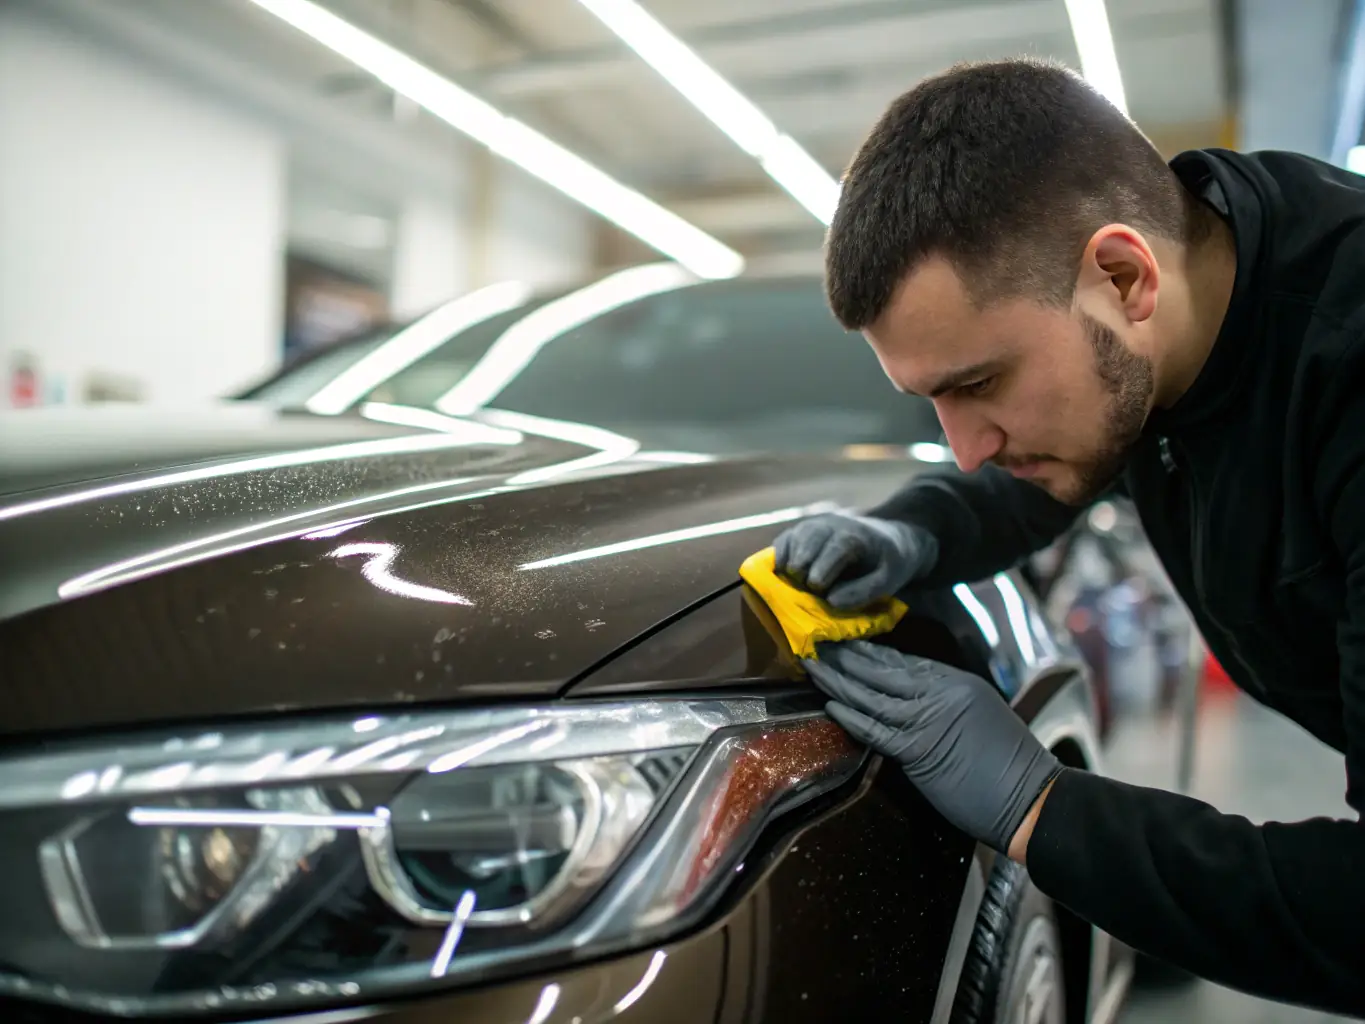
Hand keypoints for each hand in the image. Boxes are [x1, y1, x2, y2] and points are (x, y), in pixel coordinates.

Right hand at [772, 513, 937, 608]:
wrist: (888, 538)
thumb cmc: (888, 563)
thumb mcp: (890, 579)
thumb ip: (865, 591)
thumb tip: (831, 601)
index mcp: (856, 534)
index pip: (836, 546)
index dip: (823, 567)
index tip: (817, 587)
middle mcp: (833, 524)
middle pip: (809, 538)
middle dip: (803, 565)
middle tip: (804, 588)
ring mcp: (815, 525)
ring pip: (794, 536)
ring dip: (789, 561)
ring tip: (791, 581)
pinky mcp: (803, 531)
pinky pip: (785, 539)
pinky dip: (779, 555)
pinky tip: (781, 573)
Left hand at [804, 640, 1059, 854]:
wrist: (1032, 799)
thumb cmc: (1010, 766)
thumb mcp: (980, 717)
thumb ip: (945, 705)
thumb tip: (909, 702)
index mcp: (957, 683)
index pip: (904, 661)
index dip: (872, 651)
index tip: (846, 641)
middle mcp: (941, 694)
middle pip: (883, 670)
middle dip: (847, 657)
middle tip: (818, 642)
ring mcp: (929, 721)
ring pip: (872, 696)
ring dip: (838, 680)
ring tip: (813, 666)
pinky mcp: (918, 751)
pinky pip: (875, 729)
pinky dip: (851, 716)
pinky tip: (830, 703)